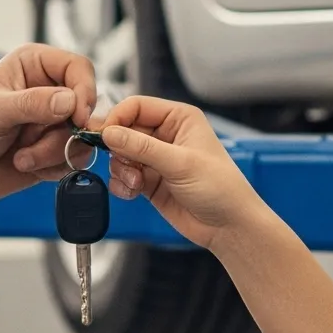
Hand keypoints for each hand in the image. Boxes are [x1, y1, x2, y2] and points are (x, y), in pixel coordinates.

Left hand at [0, 43, 96, 201]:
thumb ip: (30, 103)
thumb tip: (69, 101)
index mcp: (34, 65)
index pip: (78, 67)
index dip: (84, 90)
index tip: (76, 116)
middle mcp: (49, 90)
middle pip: (86, 105)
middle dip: (64, 131)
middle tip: (34, 143)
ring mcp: (55, 121)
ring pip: (83, 136)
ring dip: (54, 152)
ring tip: (22, 157)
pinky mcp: (57, 148)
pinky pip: (77, 158)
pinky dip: (54, 166)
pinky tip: (27, 165)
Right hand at [98, 95, 263, 248]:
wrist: (227, 226)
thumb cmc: (220, 188)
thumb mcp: (180, 163)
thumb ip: (142, 147)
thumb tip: (109, 133)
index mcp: (179, 118)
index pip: (136, 106)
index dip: (117, 118)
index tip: (105, 136)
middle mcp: (166, 134)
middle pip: (124, 130)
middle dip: (118, 149)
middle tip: (123, 164)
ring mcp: (156, 158)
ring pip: (120, 154)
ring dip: (121, 169)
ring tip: (136, 183)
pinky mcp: (149, 180)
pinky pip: (123, 175)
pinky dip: (122, 184)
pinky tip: (134, 192)